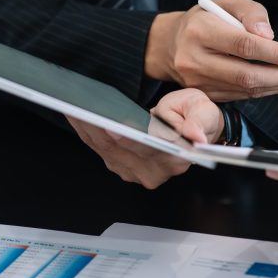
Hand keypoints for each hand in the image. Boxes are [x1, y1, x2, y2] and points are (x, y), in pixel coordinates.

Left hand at [65, 89, 222, 188]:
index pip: (147, 149)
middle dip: (97, 126)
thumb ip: (200, 122)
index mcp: (175, 158)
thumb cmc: (196, 116)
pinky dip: (87, 131)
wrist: (192, 128)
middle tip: (80, 106)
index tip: (109, 125)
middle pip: (118, 149)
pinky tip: (78, 115)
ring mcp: (137, 172)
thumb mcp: (204, 110)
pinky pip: (100, 149)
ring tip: (74, 105)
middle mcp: (155, 171)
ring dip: (87, 127)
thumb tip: (196, 137)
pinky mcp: (124, 167)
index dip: (127, 138)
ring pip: (104, 149)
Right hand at [145, 0, 277, 101]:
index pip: (243, 45)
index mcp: (199, 31)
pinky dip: (263, 91)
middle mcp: (194, 59)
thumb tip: (270, 36)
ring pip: (244, 90)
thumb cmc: (207, 18)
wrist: (171, 43)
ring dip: (276, 86)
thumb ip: (252, 13)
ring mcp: (196, 82)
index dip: (275, 53)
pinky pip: (239, 96)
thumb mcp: (228, 3)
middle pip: (244, 74)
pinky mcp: (203, 95)